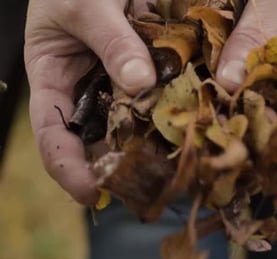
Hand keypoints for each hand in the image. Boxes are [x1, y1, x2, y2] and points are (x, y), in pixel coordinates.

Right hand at [24, 0, 155, 203]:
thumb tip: (141, 84)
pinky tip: (193, 125)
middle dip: (119, 165)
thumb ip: (112, 42)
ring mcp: (122, 82)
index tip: (90, 191)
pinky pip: (163, 97)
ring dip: (153, 143)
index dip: (67, 166)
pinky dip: (175, 111)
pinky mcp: (152, 72)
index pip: (53, 132)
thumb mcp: (87, 6)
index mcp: (55, 77)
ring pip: (135, 122)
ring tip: (175, 167)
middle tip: (145, 188)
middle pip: (99, 138)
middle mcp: (90, 88)